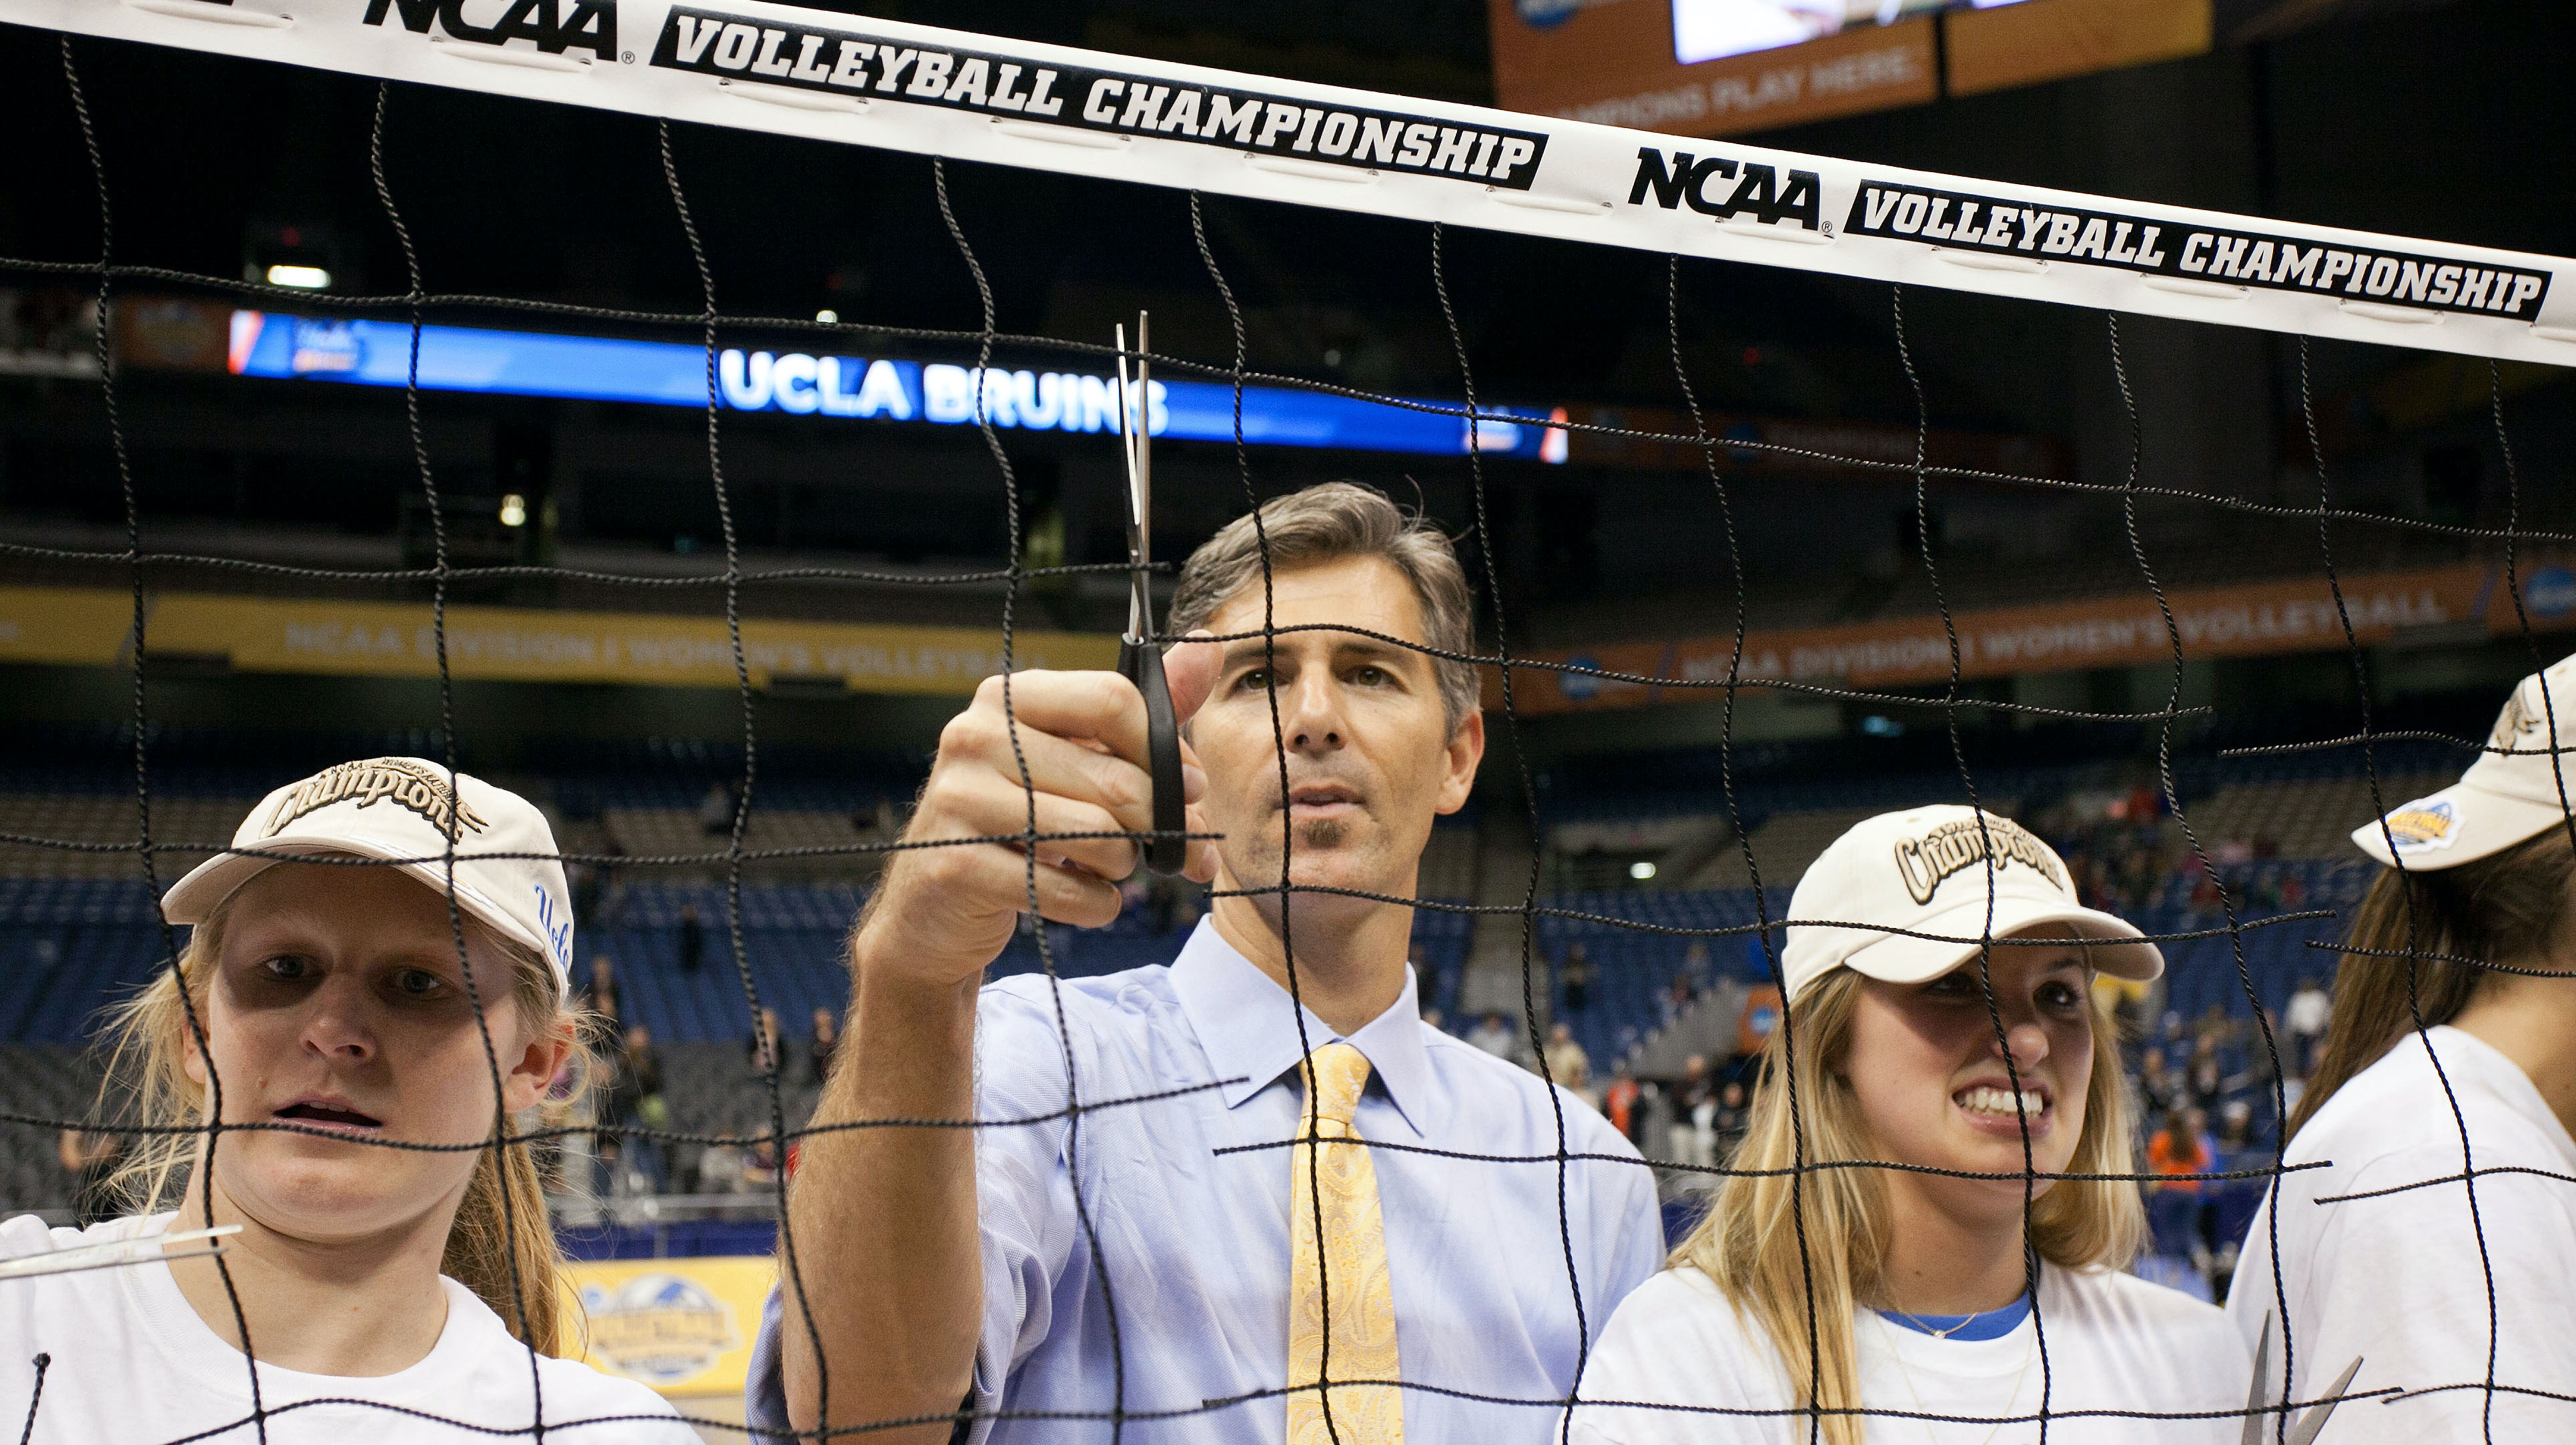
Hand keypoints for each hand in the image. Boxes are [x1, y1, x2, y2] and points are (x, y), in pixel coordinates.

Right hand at [853, 635, 1220, 994]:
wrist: (933, 904)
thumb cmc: (1021, 821)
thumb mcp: (1078, 759)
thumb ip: (1142, 710)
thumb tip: (1206, 646)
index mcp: (1008, 696)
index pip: (1114, 700)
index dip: (1167, 752)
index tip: (1189, 788)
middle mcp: (975, 735)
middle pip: (1115, 780)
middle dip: (1162, 825)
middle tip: (1173, 849)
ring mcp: (959, 798)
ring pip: (1098, 836)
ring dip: (1125, 865)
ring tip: (1110, 866)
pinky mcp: (957, 864)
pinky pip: (1067, 890)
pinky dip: (1097, 904)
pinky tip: (1085, 897)